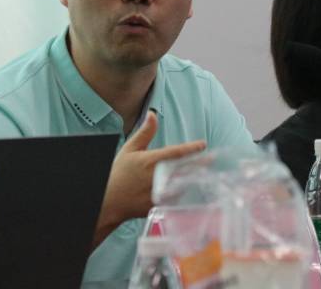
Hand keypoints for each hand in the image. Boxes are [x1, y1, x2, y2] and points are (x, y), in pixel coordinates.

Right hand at [91, 111, 205, 248]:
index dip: (192, 148)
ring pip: (183, 184)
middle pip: (185, 169)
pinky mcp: (159, 205)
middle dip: (200, 163)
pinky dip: (184, 192)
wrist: (108, 201)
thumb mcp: (129, 149)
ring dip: (194, 178)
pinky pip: (176, 198)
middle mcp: (157, 177)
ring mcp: (159, 193)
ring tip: (205, 172)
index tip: (202, 144)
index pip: (177, 153)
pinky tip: (189, 188)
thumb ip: (145, 133)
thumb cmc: (117, 174)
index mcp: (151, 161)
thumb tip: (152, 114)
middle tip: (211, 158)